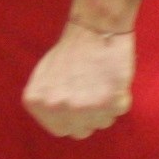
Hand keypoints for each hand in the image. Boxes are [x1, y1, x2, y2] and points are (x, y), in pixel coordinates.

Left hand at [23, 21, 134, 138]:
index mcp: (37, 102)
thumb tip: (59, 122)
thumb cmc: (70, 50)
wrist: (94, 27)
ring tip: (101, 81)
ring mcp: (83, 107)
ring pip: (103, 122)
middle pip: (82, 131)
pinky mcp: (110, 101)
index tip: (78, 102)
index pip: (60, 130)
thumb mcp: (42, 78)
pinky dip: (121, 96)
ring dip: (106, 106)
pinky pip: (121, 109)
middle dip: (89, 115)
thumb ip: (47, 104)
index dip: (72, 118)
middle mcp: (58, 107)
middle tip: (92, 91)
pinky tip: (112, 78)